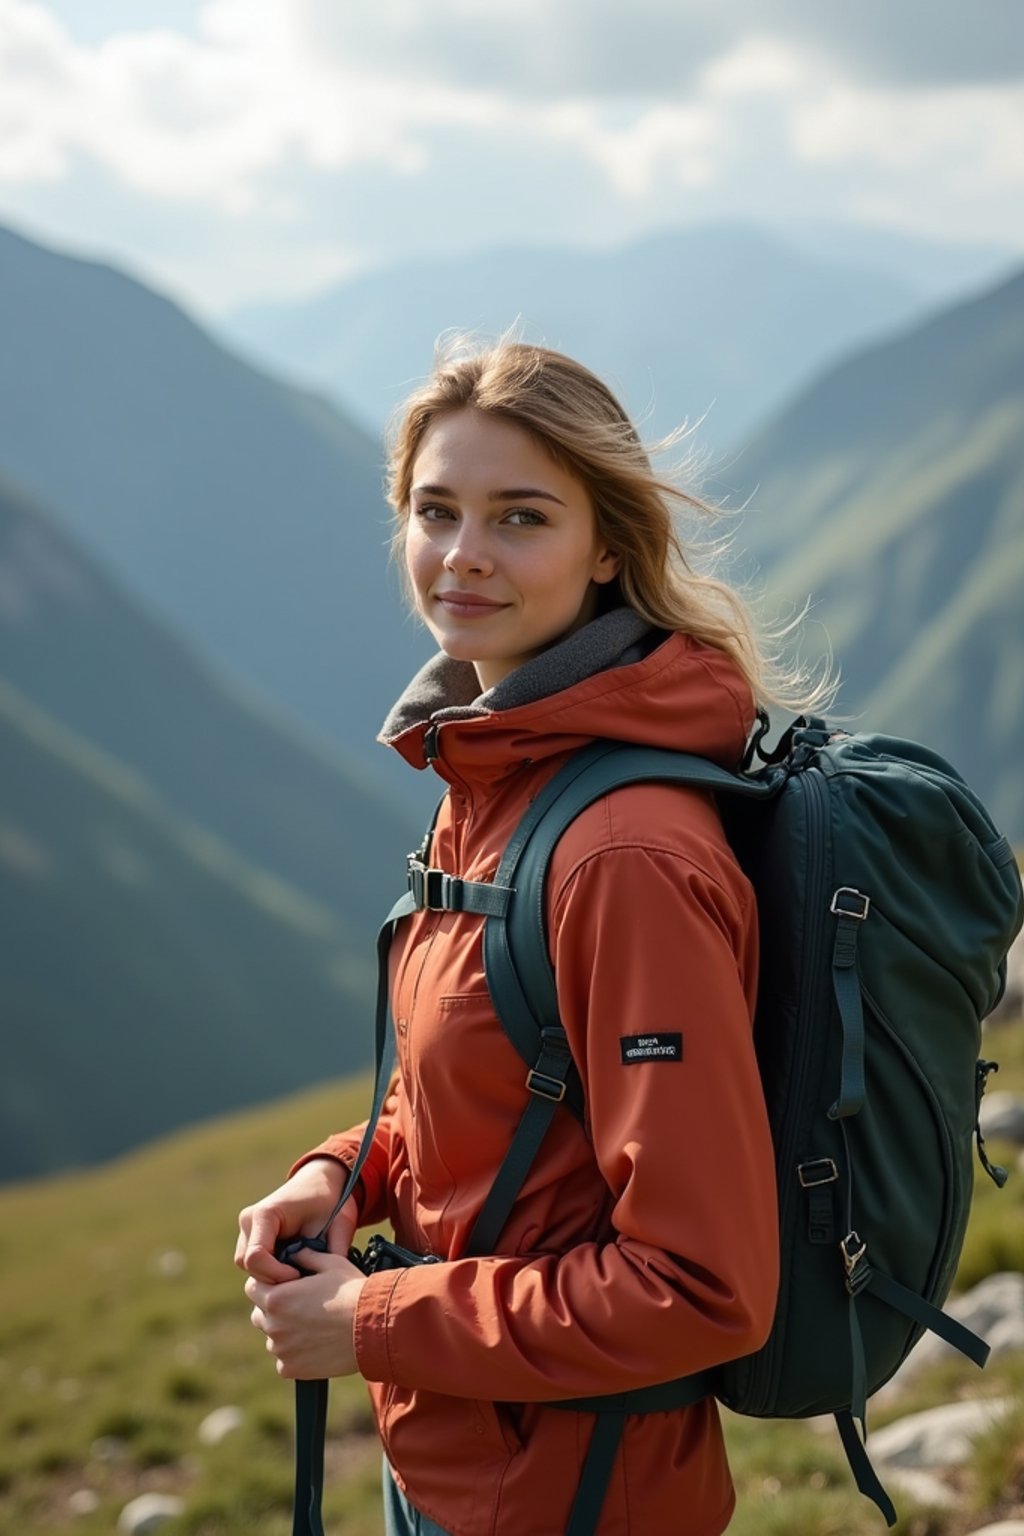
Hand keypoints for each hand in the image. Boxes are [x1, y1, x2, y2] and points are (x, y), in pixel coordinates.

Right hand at [235, 1159, 357, 1284]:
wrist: (322, 1182)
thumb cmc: (330, 1202)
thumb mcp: (338, 1226)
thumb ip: (333, 1253)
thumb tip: (330, 1285)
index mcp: (265, 1214)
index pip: (256, 1257)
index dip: (276, 1275)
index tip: (300, 1276)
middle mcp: (249, 1220)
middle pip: (248, 1266)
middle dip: (273, 1278)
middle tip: (301, 1278)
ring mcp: (247, 1228)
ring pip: (248, 1267)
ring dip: (270, 1275)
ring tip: (298, 1271)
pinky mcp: (250, 1236)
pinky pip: (253, 1263)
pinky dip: (270, 1270)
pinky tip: (291, 1267)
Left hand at [245, 1249, 366, 1378]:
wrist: (372, 1328)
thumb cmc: (353, 1292)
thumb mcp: (331, 1263)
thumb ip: (306, 1256)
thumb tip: (295, 1253)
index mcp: (277, 1298)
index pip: (253, 1288)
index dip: (267, 1283)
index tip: (284, 1284)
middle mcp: (273, 1325)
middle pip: (259, 1314)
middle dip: (274, 1307)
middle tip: (299, 1304)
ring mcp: (281, 1349)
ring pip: (273, 1337)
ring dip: (285, 1331)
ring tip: (312, 1325)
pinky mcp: (292, 1369)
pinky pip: (284, 1359)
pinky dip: (295, 1353)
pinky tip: (316, 1343)